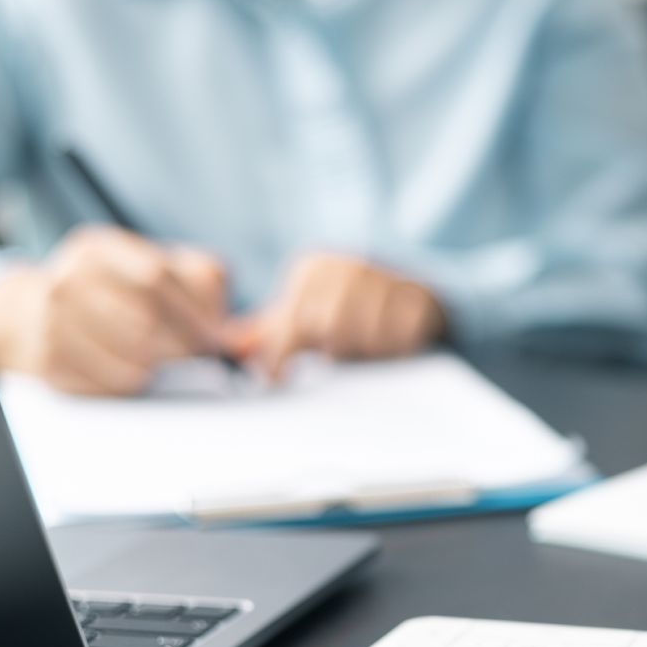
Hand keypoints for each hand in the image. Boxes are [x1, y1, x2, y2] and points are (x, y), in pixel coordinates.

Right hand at [0, 226, 229, 395]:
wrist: (29, 316)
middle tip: (202, 361)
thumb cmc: (112, 293)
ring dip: (163, 370)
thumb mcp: (152, 271)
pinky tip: (136, 374)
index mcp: (99, 248)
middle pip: (144, 321)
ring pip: (132, 360)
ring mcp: (51, 322)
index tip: (217, 337)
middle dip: (185, 347)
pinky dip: (137, 385)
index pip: (155, 277)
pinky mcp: (48, 363)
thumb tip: (244, 341)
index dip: (195, 312)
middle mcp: (68, 279)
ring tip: (167, 365)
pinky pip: (111, 386)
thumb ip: (204, 291)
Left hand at [229, 253, 444, 381]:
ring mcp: (385, 279)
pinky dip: (394, 348)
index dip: (280, 355)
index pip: (291, 319)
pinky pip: (400, 337)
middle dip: (330, 350)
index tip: (277, 379)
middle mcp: (347, 267)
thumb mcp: (305, 317)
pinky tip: (391, 345)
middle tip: (335, 358)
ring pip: (364, 334)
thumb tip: (230, 347)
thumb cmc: (346, 313)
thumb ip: (268, 333)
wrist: (409, 297)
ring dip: (363, 351)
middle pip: (327, 328)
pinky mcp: (417, 298)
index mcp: (313, 270)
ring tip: (363, 349)